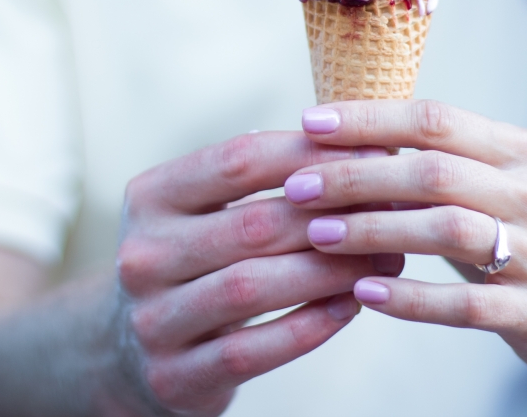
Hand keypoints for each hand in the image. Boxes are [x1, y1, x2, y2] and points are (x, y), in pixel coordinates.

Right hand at [112, 131, 403, 415]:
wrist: (133, 350)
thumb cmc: (197, 261)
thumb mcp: (207, 209)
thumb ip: (267, 179)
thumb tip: (366, 150)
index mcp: (151, 197)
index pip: (238, 160)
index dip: (311, 154)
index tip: (373, 152)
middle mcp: (142, 254)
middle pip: (253, 224)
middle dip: (334, 216)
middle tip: (393, 212)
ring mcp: (152, 319)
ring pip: (254, 286)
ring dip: (330, 271)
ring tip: (384, 258)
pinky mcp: (175, 376)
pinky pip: (254, 348)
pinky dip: (310, 325)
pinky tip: (352, 305)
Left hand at [282, 101, 526, 386]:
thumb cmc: (524, 239)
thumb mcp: (492, 187)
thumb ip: (434, 161)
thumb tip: (344, 136)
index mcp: (518, 151)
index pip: (435, 119)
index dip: (370, 119)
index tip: (310, 123)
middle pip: (434, 171)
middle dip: (357, 175)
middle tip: (297, 186)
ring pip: (449, 229)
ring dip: (375, 229)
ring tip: (318, 234)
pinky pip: (468, 304)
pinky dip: (413, 296)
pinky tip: (365, 292)